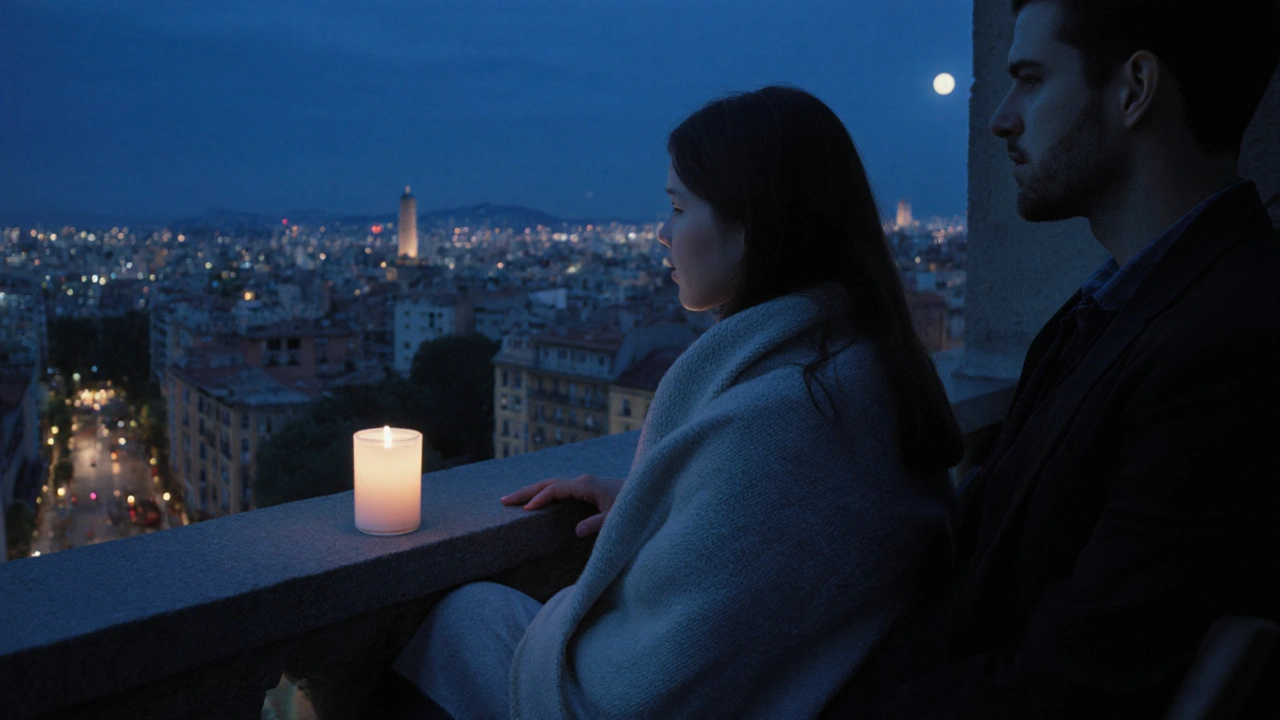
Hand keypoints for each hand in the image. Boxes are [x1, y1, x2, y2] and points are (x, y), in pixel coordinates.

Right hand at [500, 474, 623, 536]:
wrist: (649, 493)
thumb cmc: (634, 507)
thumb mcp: (617, 519)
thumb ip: (598, 524)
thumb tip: (576, 531)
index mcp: (586, 485)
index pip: (555, 489)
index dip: (539, 499)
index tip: (524, 509)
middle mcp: (582, 481)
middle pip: (548, 483)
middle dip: (526, 491)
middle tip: (503, 500)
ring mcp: (584, 484)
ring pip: (552, 484)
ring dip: (533, 491)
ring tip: (513, 500)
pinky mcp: (587, 489)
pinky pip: (560, 489)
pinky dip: (544, 493)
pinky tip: (537, 501)